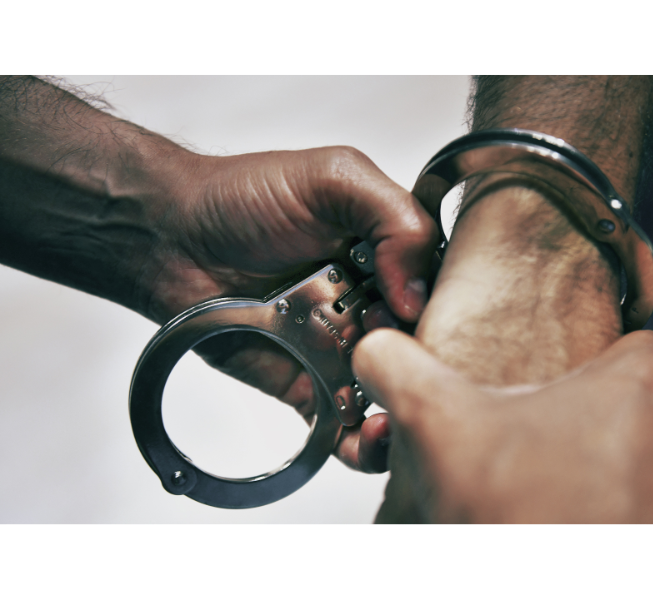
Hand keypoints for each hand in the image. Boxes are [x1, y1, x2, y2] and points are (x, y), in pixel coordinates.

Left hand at [138, 146, 437, 472]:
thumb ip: (395, 218)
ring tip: (391, 413)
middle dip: (426, 366)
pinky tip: (366, 436)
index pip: (448, 293)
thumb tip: (418, 294)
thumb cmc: (243, 198)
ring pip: (394, 395)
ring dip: (403, 412)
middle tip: (398, 360)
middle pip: (427, 351)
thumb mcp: (334, 178)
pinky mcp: (311, 388)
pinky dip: (362, 443)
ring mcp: (345, 351)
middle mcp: (376, 306)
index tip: (421, 318)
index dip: (449, 312)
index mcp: (392, 257)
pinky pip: (347, 426)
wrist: (171, 237)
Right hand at [353, 328, 652, 523]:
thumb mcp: (441, 428)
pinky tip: (584, 520)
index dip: (590, 364)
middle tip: (541, 450)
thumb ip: (404, 369)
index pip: (631, 342)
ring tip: (559, 494)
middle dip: (593, 421)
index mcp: (643, 383)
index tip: (557, 389)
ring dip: (617, 469)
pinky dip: (637, 510)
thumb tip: (377, 349)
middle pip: (639, 402)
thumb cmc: (523, 518)